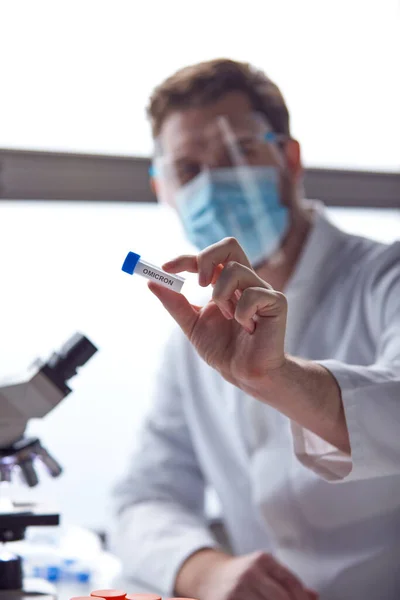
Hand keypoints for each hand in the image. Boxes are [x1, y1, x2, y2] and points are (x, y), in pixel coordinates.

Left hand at [149, 237, 286, 392]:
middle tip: (198, 284)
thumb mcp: (192, 324)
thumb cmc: (223, 349)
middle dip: (207, 259)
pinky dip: (241, 313)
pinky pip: (252, 294)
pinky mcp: (277, 302)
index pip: (208, 257)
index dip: (186, 258)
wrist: (244, 374)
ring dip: (222, 295)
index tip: (165, 269)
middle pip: (229, 245)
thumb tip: (152, 283)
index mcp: (227, 282)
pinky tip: (246, 327)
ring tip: (227, 317)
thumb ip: (175, 304)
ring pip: (236, 270)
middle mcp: (246, 281)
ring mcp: (262, 289)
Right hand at [175, 549, 317, 599]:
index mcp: (263, 560)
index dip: (302, 599)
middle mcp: (250, 572)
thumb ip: (287, 583)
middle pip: (282, 598)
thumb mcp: (264, 571)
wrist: (209, 577)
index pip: (292, 582)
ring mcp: (238, 589)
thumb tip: (313, 596)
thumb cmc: (242, 576)